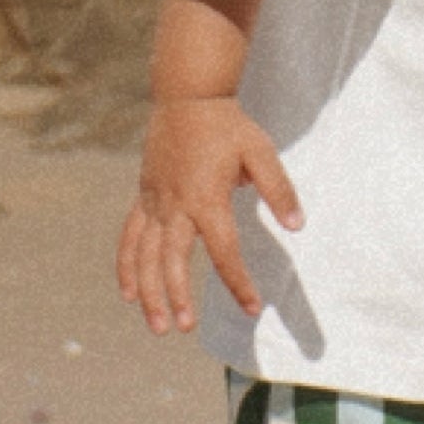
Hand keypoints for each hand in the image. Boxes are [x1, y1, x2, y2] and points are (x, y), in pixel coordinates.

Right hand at [117, 94, 303, 336]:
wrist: (188, 96)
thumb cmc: (229, 126)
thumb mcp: (261, 152)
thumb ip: (278, 190)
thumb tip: (297, 225)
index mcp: (207, 199)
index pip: (224, 252)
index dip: (238, 283)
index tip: (252, 308)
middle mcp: (176, 205)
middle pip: (172, 261)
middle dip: (177, 297)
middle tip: (184, 327)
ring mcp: (155, 202)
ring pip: (145, 256)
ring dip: (148, 292)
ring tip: (157, 326)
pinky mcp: (144, 196)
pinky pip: (130, 237)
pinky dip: (126, 266)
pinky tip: (127, 293)